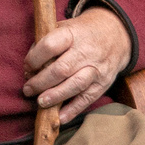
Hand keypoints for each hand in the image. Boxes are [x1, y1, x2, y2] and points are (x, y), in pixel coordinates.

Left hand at [23, 6, 129, 123]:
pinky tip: (59, 117)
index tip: (27, 66)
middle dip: (40, 82)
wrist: (116, 36)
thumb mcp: (66, 27)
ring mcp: (96, 69)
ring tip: (40, 102)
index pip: (50, 46)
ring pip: (75, 85)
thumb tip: (30, 68)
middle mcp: (86, 51)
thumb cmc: (83, 33)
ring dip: (55, 96)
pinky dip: (72, 110)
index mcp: (73, 34)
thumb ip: (47, 42)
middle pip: (61, 69)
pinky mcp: (103, 84)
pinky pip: (87, 100)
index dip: (34, 58)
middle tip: (28, 89)